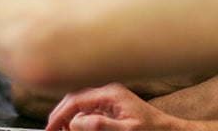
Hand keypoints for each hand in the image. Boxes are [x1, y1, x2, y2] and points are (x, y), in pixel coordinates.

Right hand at [46, 83, 186, 130]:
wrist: (168, 130)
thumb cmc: (151, 130)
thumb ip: (100, 125)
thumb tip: (75, 121)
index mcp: (110, 93)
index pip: (75, 100)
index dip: (59, 115)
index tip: (49, 129)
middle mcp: (108, 90)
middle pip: (74, 98)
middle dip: (61, 114)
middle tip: (51, 130)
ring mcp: (109, 96)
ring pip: (80, 102)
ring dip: (69, 116)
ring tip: (63, 130)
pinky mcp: (111, 104)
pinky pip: (89, 108)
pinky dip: (79, 118)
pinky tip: (77, 127)